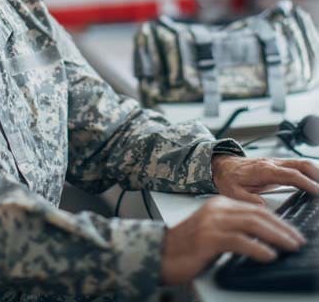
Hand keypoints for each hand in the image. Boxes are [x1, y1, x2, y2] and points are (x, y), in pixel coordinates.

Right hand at [161, 195, 305, 284]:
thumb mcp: (213, 231)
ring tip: (289, 246)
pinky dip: (257, 248)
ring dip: (275, 237)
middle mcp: (215, 209)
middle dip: (281, 228)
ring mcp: (211, 223)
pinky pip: (239, 241)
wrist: (162, 253)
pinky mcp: (208, 238)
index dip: (277, 221)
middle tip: (297, 240)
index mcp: (218, 204)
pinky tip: (268, 255)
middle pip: (256, 214)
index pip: (254, 209)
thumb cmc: (187, 246)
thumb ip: (233, 229)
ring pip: (251, 224)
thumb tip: (263, 239)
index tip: (292, 233)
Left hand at [211, 155, 318, 204]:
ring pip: (302, 163)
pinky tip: (316, 182)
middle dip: (317, 176)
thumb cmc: (227, 178)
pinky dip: (310, 172)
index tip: (318, 193)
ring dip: (316, 173)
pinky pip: (298, 165)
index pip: (291, 175)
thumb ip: (247, 200)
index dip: (307, 183)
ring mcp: (276, 163)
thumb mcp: (231, 192)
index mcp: (263, 170)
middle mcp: (272, 164)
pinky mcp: (278, 165)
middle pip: (301, 165)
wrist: (221, 165)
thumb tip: (263, 206)